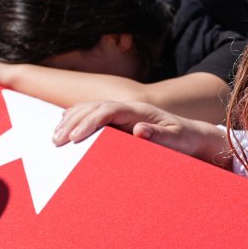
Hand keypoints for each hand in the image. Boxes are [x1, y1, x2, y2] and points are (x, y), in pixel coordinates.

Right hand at [53, 100, 228, 166]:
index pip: (108, 110)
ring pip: (90, 108)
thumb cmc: (185, 139)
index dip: (90, 122)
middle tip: (57, 141)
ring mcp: (123, 111)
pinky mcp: (119, 119)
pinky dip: (76, 119)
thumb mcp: (177, 139)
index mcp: (140, 110)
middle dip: (73, 121)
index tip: (75, 138)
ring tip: (55, 136)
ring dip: (71, 119)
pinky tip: (63, 127)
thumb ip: (160, 135)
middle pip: (94, 107)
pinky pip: (93, 114)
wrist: (192, 134)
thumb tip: (138, 130)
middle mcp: (129, 107)